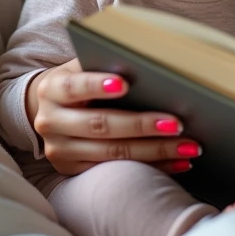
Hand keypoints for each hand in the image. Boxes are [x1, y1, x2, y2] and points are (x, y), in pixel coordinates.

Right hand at [27, 59, 201, 175]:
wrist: (46, 108)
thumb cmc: (79, 80)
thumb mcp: (82, 66)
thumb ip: (106, 63)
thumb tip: (150, 62)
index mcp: (53, 89)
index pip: (75, 86)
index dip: (97, 85)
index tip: (126, 84)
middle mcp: (51, 122)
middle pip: (100, 125)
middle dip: (141, 125)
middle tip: (177, 123)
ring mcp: (60, 151)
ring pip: (112, 153)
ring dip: (155, 151)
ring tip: (188, 147)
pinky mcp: (72, 172)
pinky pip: (116, 172)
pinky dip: (150, 167)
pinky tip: (177, 163)